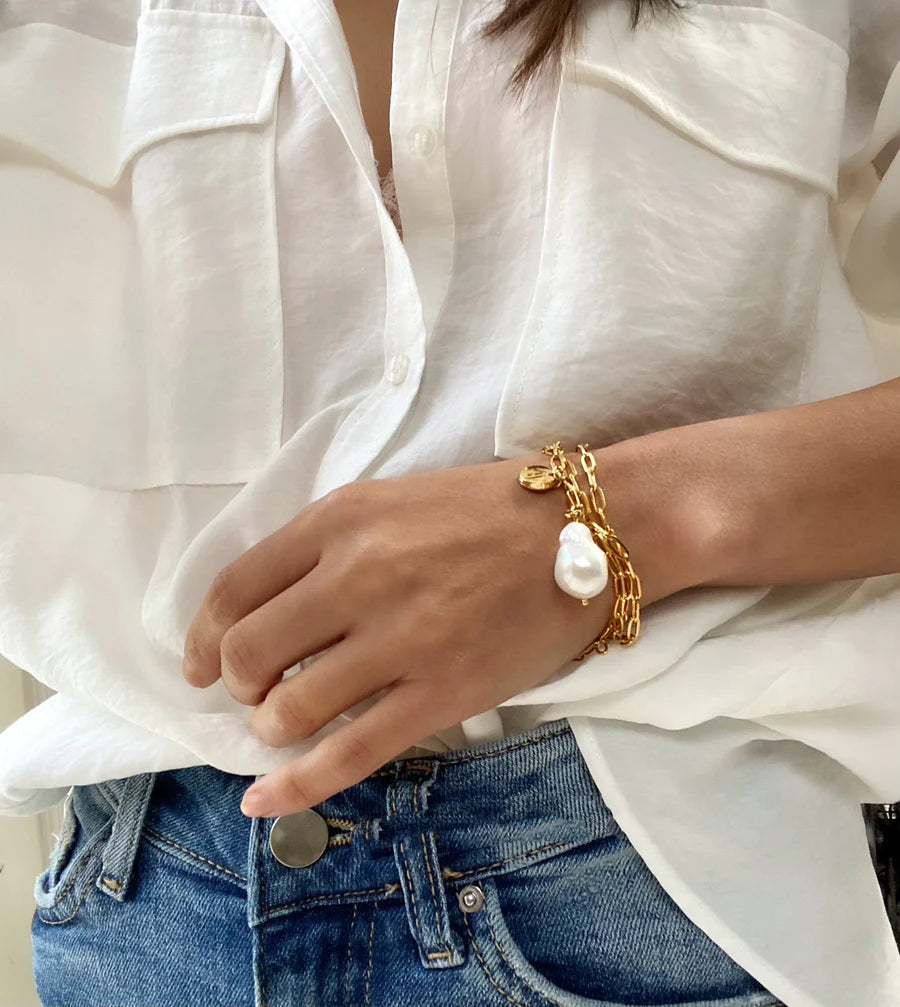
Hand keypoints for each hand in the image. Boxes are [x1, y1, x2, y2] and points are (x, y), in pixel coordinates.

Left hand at [181, 448, 692, 817]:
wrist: (591, 529)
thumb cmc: (492, 509)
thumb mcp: (394, 498)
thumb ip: (328, 543)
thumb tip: (268, 606)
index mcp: (342, 521)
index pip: (234, 589)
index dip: (202, 636)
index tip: (199, 662)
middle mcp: (359, 578)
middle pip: (248, 654)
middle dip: (234, 684)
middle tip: (250, 692)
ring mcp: (401, 641)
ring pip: (290, 709)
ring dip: (269, 727)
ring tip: (282, 725)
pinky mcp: (441, 694)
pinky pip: (349, 753)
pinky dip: (295, 785)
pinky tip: (263, 801)